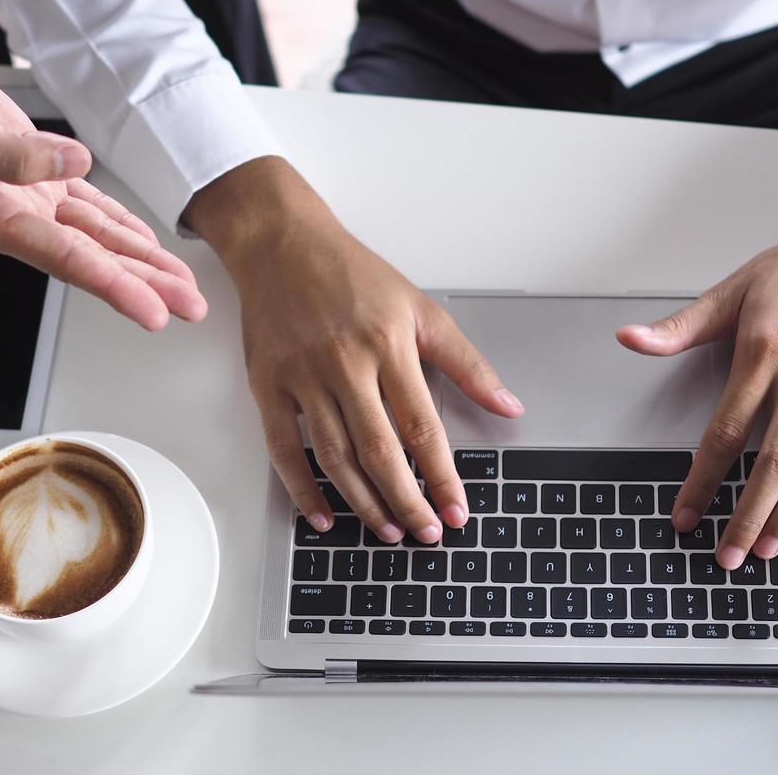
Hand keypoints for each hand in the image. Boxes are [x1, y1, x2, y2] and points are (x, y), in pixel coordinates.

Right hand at [0, 40, 204, 329]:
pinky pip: (87, 212)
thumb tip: (73, 163)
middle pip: (89, 259)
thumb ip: (13, 150)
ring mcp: (24, 202)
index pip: (64, 257)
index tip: (151, 310)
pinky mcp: (34, 180)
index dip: (112, 285)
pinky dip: (120, 229)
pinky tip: (147, 247)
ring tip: (182, 287)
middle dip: (143, 286)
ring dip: (140, 263)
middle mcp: (11, 218)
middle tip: (188, 309)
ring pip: (96, 240)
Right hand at [184, 157, 523, 542]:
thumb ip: (467, 363)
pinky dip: (302, 490)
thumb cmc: (353, 274)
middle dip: (407, 501)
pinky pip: (283, 450)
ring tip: (389, 531)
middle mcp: (345, 364)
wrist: (283, 243)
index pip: (422, 427)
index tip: (456, 510)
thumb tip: (509, 406)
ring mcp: (303, 377)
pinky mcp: (268, 385)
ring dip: (363, 503)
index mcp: (389, 345)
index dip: (441, 476)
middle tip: (426, 533)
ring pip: (335, 457)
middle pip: (380, 451)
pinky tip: (323, 516)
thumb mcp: (421, 308)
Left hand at [617, 167, 777, 567]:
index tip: (686, 515)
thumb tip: (630, 338)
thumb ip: (681, 327)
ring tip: (769, 549)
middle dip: (746, 513)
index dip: (703, 479)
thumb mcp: (732, 289)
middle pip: (773, 460)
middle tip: (726, 555)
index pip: (725, 431)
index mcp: (763, 354)